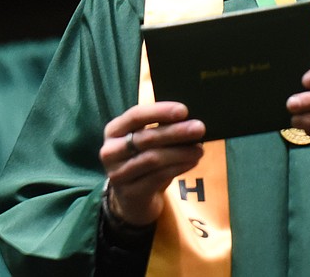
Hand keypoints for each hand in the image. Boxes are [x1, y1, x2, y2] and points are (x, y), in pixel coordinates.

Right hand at [99, 102, 205, 225]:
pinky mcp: (129, 193)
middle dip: (176, 132)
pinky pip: (157, 177)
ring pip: (153, 159)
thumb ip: (161, 128)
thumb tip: (187, 119)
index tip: (183, 110)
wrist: (132, 198)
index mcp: (113, 131)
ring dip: (180, 152)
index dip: (160, 111)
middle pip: (146, 138)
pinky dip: (178, 167)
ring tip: (199, 149)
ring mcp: (118, 174)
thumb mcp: (146, 141)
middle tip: (199, 128)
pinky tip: (192, 162)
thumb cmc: (142, 161)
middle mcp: (110, 151)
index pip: (135, 116)